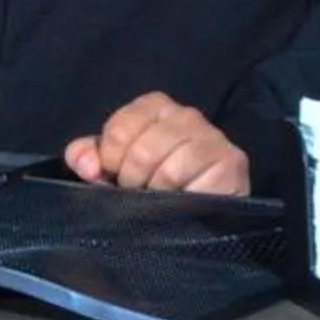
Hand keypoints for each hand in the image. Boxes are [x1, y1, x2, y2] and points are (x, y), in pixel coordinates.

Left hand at [62, 92, 250, 195]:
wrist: (205, 212)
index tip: (114, 173)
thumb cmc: (153, 182)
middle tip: (140, 190)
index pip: (120, 126)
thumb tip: (86, 165)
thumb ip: (87, 158)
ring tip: (162, 196)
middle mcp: (187, 115)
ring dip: (157, 192)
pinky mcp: (232, 162)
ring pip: (167, 169)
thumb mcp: (113, 166)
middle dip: (133, 179)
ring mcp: (213, 137)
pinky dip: (181, 199)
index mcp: (155, 106)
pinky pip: (194, 183)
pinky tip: (186, 200)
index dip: (111, 157)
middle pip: (142, 149)